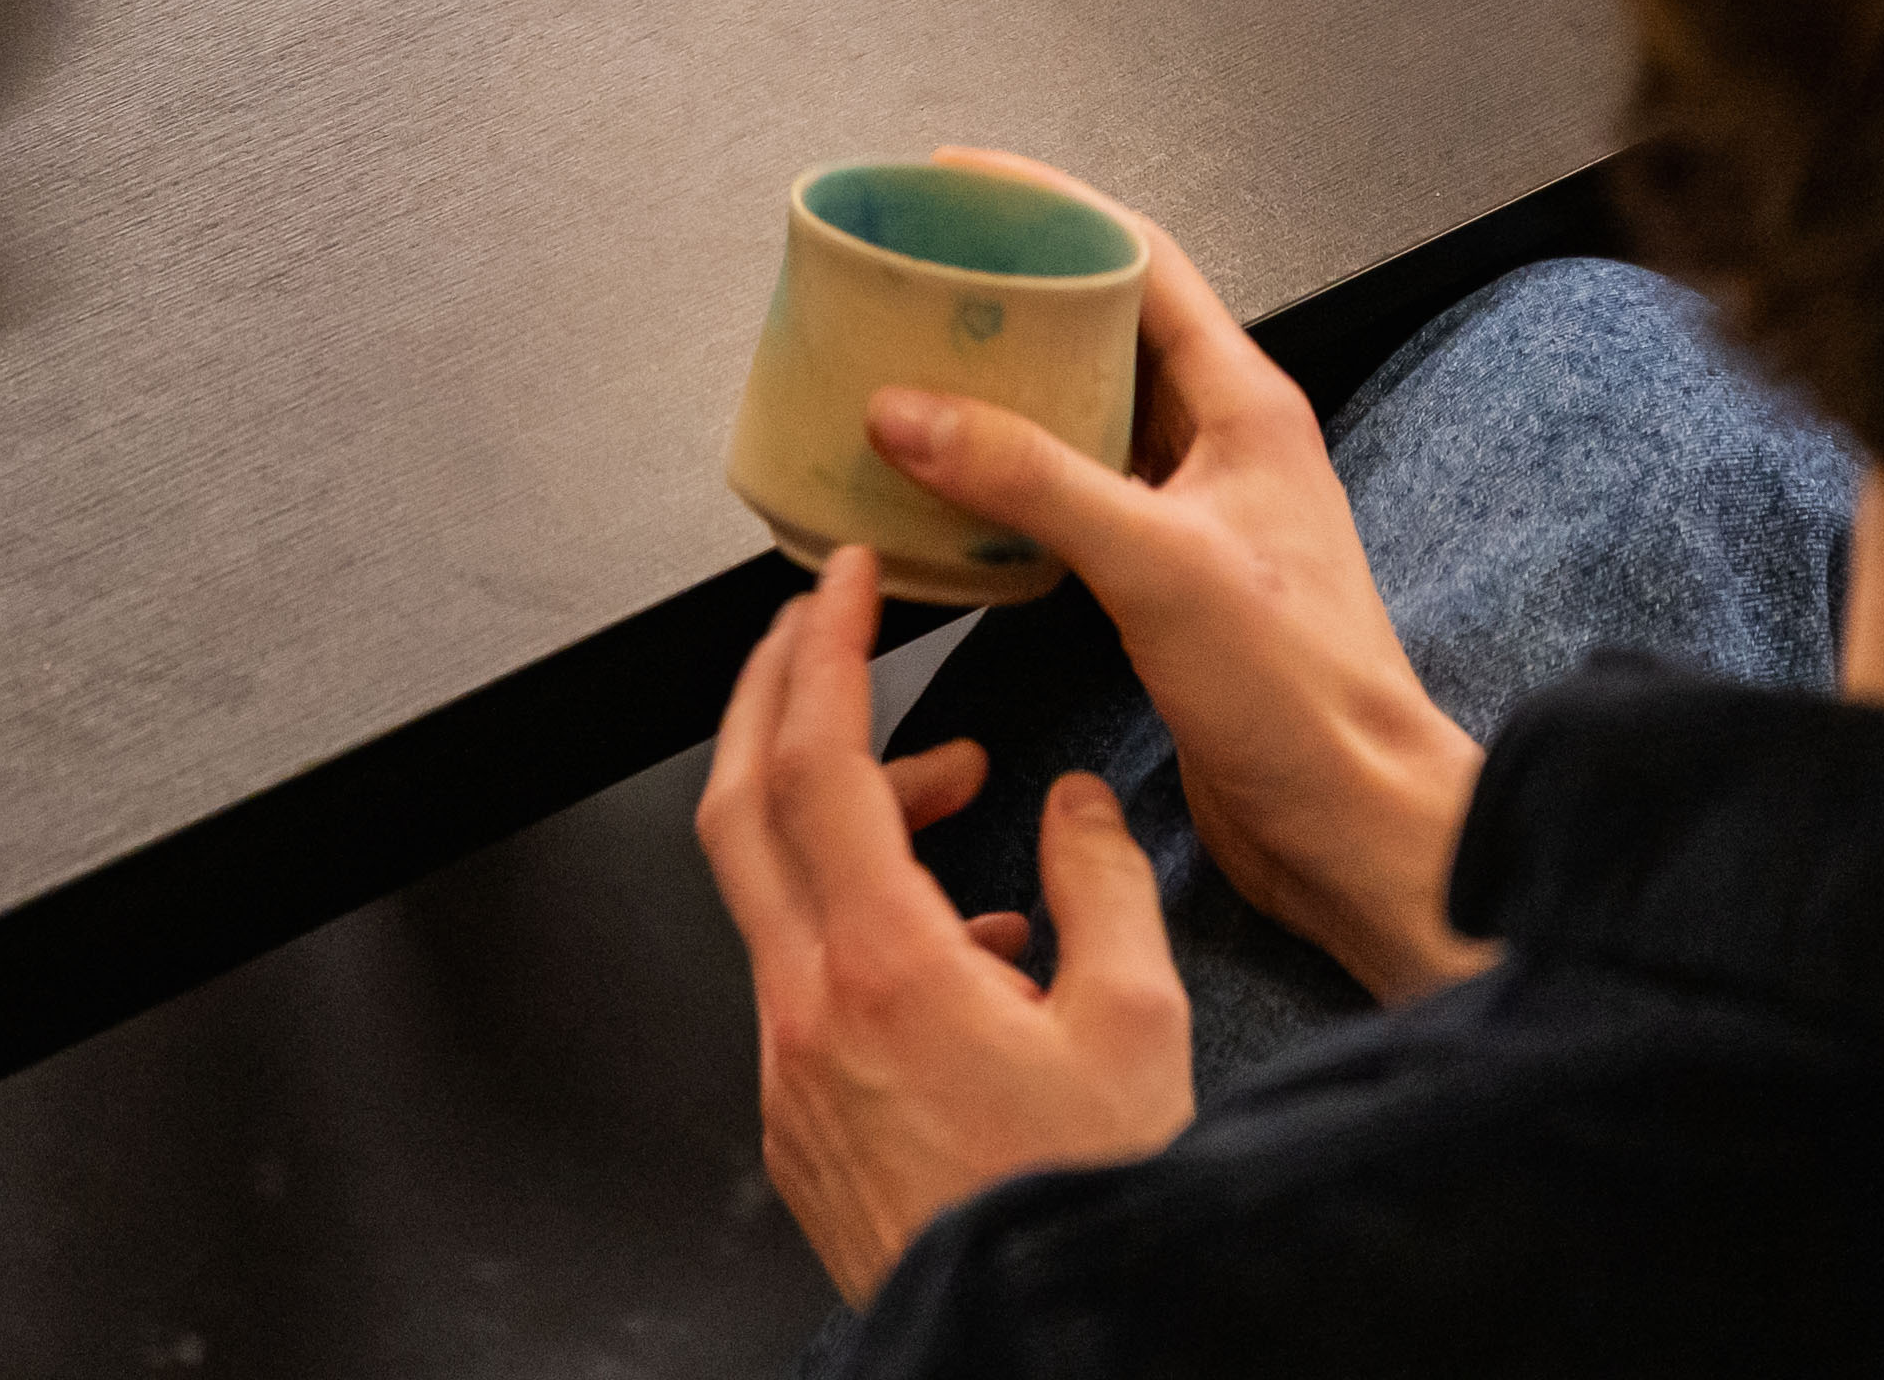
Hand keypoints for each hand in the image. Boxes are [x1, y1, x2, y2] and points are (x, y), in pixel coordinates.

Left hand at [697, 545, 1193, 1300]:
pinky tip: (970, 944)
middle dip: (778, 693)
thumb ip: (1103, 885)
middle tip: (828, 628)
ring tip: (959, 797)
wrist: (1037, 1351)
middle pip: (744, 806)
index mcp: (882, 972)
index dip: (826, 653)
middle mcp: (808, 1016)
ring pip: (780, 896)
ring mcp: (792, 1073)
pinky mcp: (801, 1127)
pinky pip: (807, 980)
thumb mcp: (1138, 1027)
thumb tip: (1077, 802)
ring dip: (851, 818)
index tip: (842, 580)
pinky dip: (865, 920)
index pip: (817, 763)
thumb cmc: (1089, 1205)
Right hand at [863, 167, 1490, 1001]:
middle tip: (913, 282)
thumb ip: (1032, 479)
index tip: (960, 187)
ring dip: (998, 394)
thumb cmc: (1309, 699)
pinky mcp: (1163, 584)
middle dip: (1007, 299)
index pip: (1141, 261)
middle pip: (1100, 332)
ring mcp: (1193, 515)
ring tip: (907, 374)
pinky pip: (1068, 502)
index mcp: (1244, 406)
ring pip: (1079, 420)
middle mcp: (1221, 447)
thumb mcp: (1159, 564)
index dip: (1050, 210)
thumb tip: (911, 411)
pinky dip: (1003, 485)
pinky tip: (944, 498)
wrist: (1356, 828)